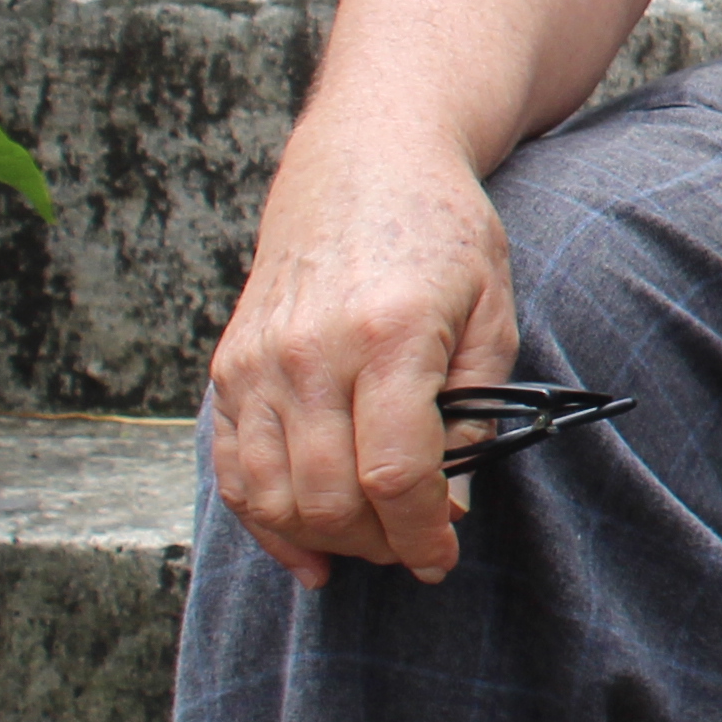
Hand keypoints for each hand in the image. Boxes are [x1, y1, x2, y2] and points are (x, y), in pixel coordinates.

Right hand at [206, 105, 517, 587]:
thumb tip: (450, 505)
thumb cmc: (444, 234)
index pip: (395, 473)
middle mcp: (311, 353)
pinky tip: (306, 547)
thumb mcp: (493, 310)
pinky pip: (232, 469)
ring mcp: (259, 362)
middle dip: (375, 543)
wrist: (365, 163)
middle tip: (411, 549)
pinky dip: (264, 520)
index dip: (420, 533)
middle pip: (327, 496)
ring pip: (270, 494)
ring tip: (368, 545)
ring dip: (320, 540)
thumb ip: (475, 410)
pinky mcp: (228, 367)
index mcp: (391, 336)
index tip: (441, 558)